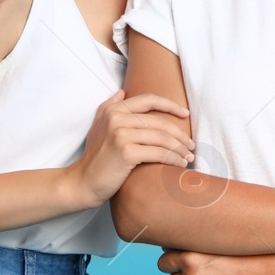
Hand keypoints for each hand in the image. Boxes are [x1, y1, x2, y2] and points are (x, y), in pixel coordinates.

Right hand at [70, 91, 195, 206]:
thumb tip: (122, 91)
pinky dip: (173, 159)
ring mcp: (121, 134)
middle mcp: (117, 118)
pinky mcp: (126, 152)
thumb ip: (109, 107)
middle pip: (160, 122)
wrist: (82, 183)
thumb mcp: (97, 127)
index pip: (149, 100)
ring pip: (162, 138)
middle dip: (180, 134)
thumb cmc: (94, 158)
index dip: (170, 105)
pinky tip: (180, 164)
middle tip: (191, 144)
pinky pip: (159, 153)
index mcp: (113, 110)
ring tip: (189, 156)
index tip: (185, 114)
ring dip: (180, 148)